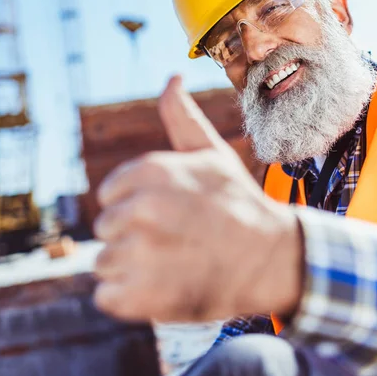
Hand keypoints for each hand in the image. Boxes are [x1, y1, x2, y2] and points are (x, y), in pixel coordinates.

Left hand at [93, 76, 301, 321]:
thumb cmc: (238, 203)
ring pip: (104, 264)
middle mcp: (144, 210)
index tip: (166, 213)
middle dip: (132, 236)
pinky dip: (128, 299)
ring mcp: (142, 255)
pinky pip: (106, 297)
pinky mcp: (141, 299)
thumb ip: (182, 116)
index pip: (109, 195)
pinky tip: (162, 289)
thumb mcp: (212, 153)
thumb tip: (171, 77)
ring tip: (171, 264)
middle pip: (106, 229)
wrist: (272, 260)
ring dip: (131, 269)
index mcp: (152, 172)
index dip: (135, 205)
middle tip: (173, 240)